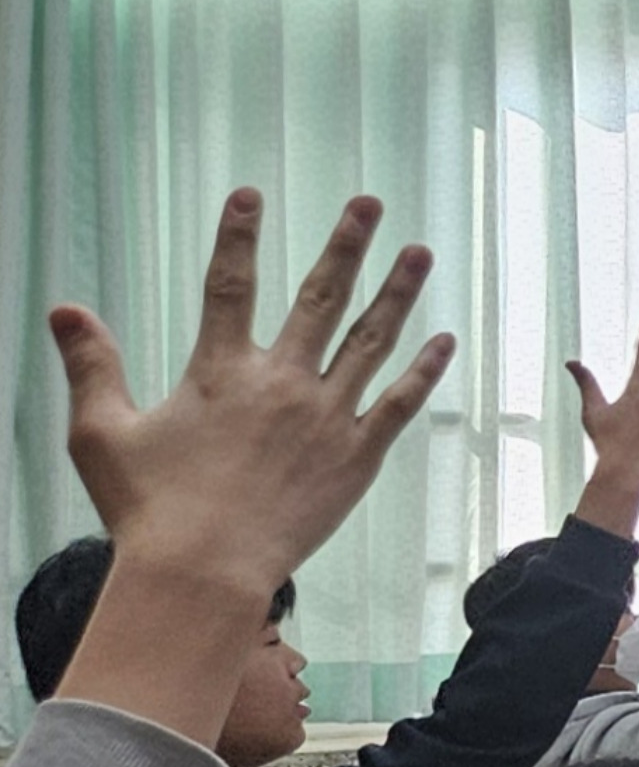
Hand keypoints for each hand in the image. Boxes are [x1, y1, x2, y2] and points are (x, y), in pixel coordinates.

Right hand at [45, 193, 455, 745]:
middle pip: (320, 298)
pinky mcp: (357, 457)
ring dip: (398, 292)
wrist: (204, 572)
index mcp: (220, 372)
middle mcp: (281, 383)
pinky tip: (444, 341)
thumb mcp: (101, 433)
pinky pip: (399, 402)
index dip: (238, 237)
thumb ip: (90, 366)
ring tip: (419, 251)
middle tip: (368, 203)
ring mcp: (326, 417)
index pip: (228, 286)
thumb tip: (65, 309)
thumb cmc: (148, 509)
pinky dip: (423, 370)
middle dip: (345, 245)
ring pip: (371, 340)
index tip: (251, 194)